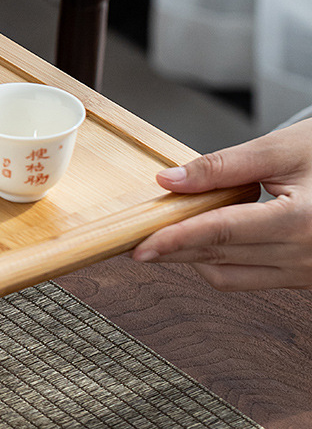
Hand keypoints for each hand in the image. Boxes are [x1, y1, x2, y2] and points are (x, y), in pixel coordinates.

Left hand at [132, 118, 311, 290]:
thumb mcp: (277, 149)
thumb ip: (220, 166)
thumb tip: (169, 180)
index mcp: (302, 221)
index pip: (222, 233)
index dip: (176, 239)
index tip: (140, 243)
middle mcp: (306, 256)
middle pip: (221, 257)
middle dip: (174, 250)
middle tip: (134, 242)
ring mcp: (306, 272)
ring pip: (231, 276)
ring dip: (193, 259)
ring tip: (162, 239)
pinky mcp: (302, 276)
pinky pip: (249, 279)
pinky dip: (219, 262)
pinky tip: (199, 242)